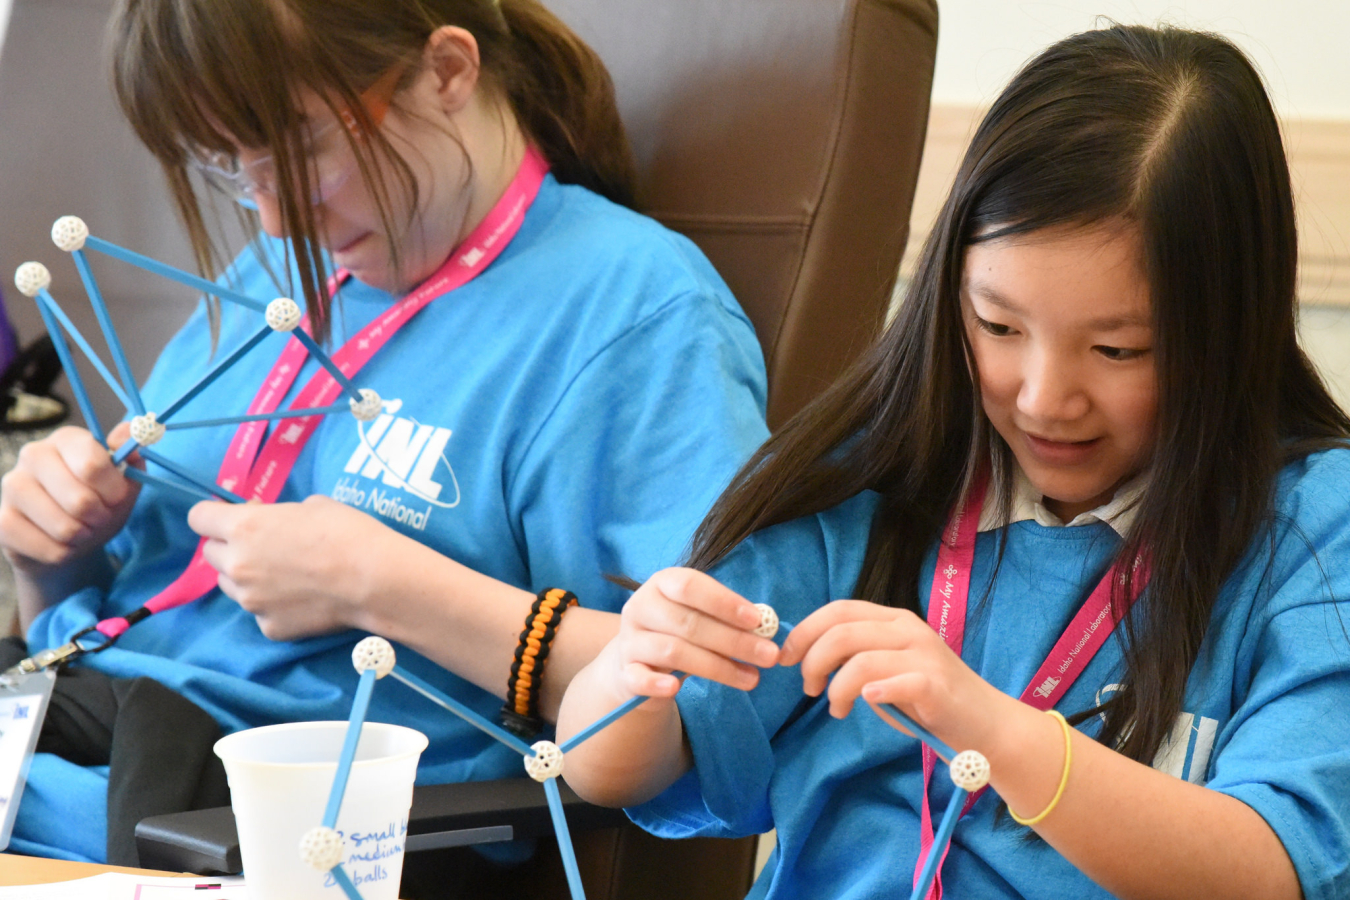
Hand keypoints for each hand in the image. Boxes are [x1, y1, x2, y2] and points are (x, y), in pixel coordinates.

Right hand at [0, 423, 140, 571]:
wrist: (68, 537)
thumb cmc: (99, 502)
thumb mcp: (124, 482)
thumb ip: (131, 456)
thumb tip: (133, 429)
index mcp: (66, 439)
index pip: (93, 466)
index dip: (114, 492)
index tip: (117, 498)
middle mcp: (33, 455)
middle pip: (80, 501)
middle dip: (99, 518)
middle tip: (98, 517)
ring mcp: (11, 486)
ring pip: (64, 528)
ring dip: (82, 536)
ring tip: (80, 528)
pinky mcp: (2, 520)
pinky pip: (48, 549)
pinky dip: (64, 553)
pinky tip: (60, 542)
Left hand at [189, 494, 388, 640]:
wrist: (375, 579)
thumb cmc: (348, 531)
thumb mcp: (312, 505)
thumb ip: (279, 516)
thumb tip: (271, 525)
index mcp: (244, 527)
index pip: (198, 518)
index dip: (215, 516)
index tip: (235, 518)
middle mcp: (237, 564)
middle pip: (211, 554)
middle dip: (232, 547)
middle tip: (266, 547)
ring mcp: (250, 601)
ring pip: (231, 586)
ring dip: (248, 577)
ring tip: (284, 576)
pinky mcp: (269, 627)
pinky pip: (261, 612)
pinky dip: (275, 605)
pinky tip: (302, 600)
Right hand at [599, 567, 780, 706]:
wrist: (636, 662)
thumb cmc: (678, 632)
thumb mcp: (699, 616)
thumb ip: (726, 618)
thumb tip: (765, 627)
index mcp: (661, 584)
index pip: (689, 585)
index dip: (724, 602)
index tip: (757, 620)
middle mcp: (641, 607)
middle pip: (687, 622)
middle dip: (733, 640)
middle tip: (769, 655)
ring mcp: (630, 641)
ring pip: (672, 651)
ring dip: (717, 667)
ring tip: (752, 678)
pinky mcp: (625, 673)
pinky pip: (638, 678)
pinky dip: (656, 684)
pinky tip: (675, 689)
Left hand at [778, 600, 1011, 753]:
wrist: (984, 724)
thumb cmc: (928, 699)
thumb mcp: (887, 668)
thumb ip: (855, 657)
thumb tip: (808, 656)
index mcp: (893, 620)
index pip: (838, 610)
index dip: (804, 631)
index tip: (785, 658)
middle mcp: (908, 630)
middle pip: (842, 632)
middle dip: (812, 660)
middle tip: (809, 688)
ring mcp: (924, 656)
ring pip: (861, 659)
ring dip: (837, 688)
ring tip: (836, 709)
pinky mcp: (936, 685)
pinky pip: (898, 682)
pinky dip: (875, 692)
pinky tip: (867, 702)